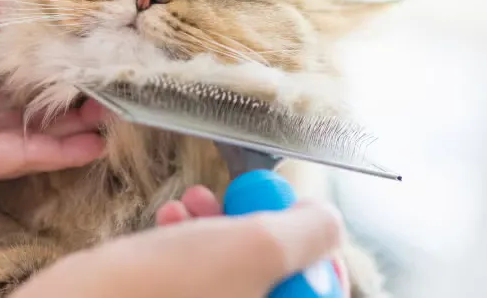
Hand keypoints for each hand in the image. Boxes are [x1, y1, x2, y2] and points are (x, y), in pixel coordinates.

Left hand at [0, 0, 107, 188]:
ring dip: (72, 129)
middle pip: (26, 113)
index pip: (13, 83)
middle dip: (70, 105)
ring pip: (29, 137)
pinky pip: (18, 154)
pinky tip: (92, 141)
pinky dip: (56, 150)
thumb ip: (1, 17)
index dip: (52, 75)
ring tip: (115, 115)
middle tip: (113, 92)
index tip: (89, 63)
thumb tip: (46, 11)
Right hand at [13, 199, 345, 297]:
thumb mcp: (256, 246)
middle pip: (275, 278)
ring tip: (193, 202)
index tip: (289, 215)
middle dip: (256, 228)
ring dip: (218, 227)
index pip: (321, 291)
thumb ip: (309, 230)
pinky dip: (188, 243)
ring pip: (232, 272)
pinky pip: (195, 277)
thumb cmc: (160, 288)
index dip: (313, 250)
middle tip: (235, 199)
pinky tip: (170, 220)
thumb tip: (325, 219)